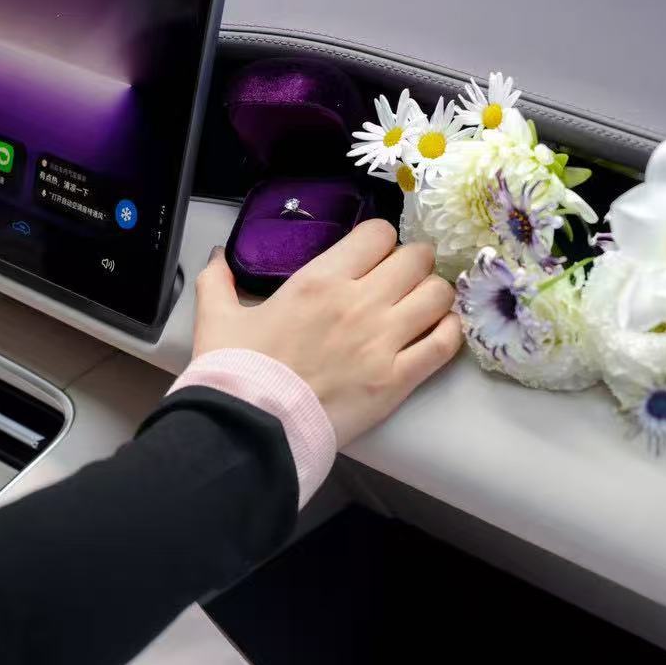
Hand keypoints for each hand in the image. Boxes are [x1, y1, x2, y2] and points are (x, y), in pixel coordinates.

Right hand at [193, 220, 462, 446]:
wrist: (250, 430)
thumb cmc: (237, 372)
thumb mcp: (217, 318)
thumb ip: (218, 281)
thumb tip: (216, 258)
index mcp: (320, 280)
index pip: (378, 234)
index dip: (381, 240)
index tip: (375, 254)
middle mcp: (359, 302)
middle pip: (417, 258)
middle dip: (414, 262)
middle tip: (404, 278)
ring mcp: (383, 341)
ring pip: (437, 295)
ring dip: (433, 296)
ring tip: (422, 306)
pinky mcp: (397, 380)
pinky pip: (444, 344)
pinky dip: (448, 333)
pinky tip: (439, 333)